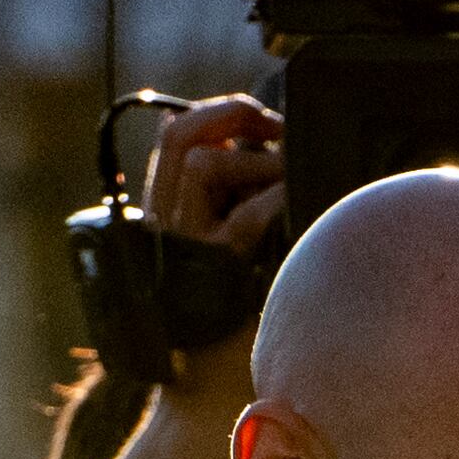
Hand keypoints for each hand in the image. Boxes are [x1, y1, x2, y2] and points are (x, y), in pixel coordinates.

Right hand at [138, 95, 284, 259]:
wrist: (232, 346)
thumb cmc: (245, 275)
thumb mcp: (230, 213)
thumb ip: (229, 172)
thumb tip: (245, 126)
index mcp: (163, 203)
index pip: (173, 133)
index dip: (217, 113)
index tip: (259, 121)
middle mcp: (162, 219)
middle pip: (177, 135)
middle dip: (230, 116)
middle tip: (274, 127)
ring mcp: (185, 242)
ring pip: (200, 166)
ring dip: (255, 162)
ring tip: (287, 176)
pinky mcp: (216, 267)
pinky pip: (247, 215)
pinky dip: (278, 197)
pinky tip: (296, 196)